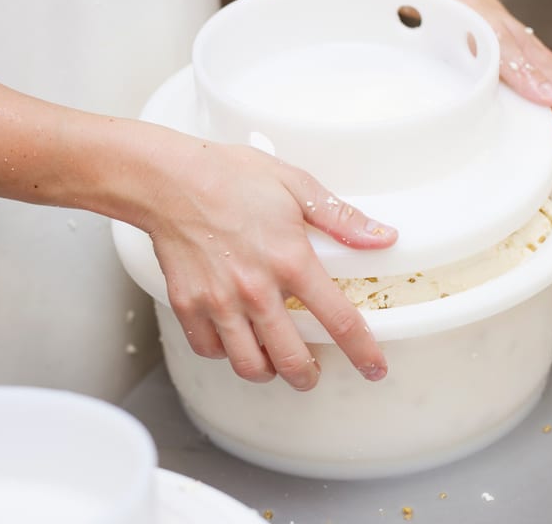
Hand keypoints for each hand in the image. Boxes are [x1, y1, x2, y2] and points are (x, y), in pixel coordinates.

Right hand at [145, 139, 395, 390]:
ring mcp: (219, 302)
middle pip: (292, 359)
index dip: (362, 351)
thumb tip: (383, 237)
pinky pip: (210, 349)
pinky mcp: (187, 305)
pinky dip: (225, 353)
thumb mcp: (296, 185)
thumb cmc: (230, 176)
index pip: (339, 321)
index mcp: (291, 261)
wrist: (169, 179)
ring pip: (249, 365)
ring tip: (274, 362)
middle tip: (313, 372)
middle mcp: (256, 290)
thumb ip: (341, 218)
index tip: (373, 368)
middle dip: (309, 376)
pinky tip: (234, 339)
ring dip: (268, 371)